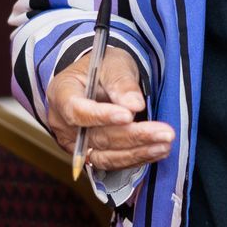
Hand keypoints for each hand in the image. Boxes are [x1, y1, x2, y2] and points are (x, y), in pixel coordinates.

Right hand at [43, 46, 175, 173]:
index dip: (101, 116)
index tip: (128, 115)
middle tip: (164, 133)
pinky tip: (157, 151)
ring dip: (137, 152)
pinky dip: (136, 158)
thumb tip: (134, 105)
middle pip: (96, 136)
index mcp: (61, 93)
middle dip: (132, 136)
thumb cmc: (104, 67)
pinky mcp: (89, 155)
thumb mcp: (113, 64)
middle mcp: (62, 123)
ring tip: (164, 144)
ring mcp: (75, 143)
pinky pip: (112, 162)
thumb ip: (121, 83)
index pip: (77, 110)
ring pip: (105, 155)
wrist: (101, 79)